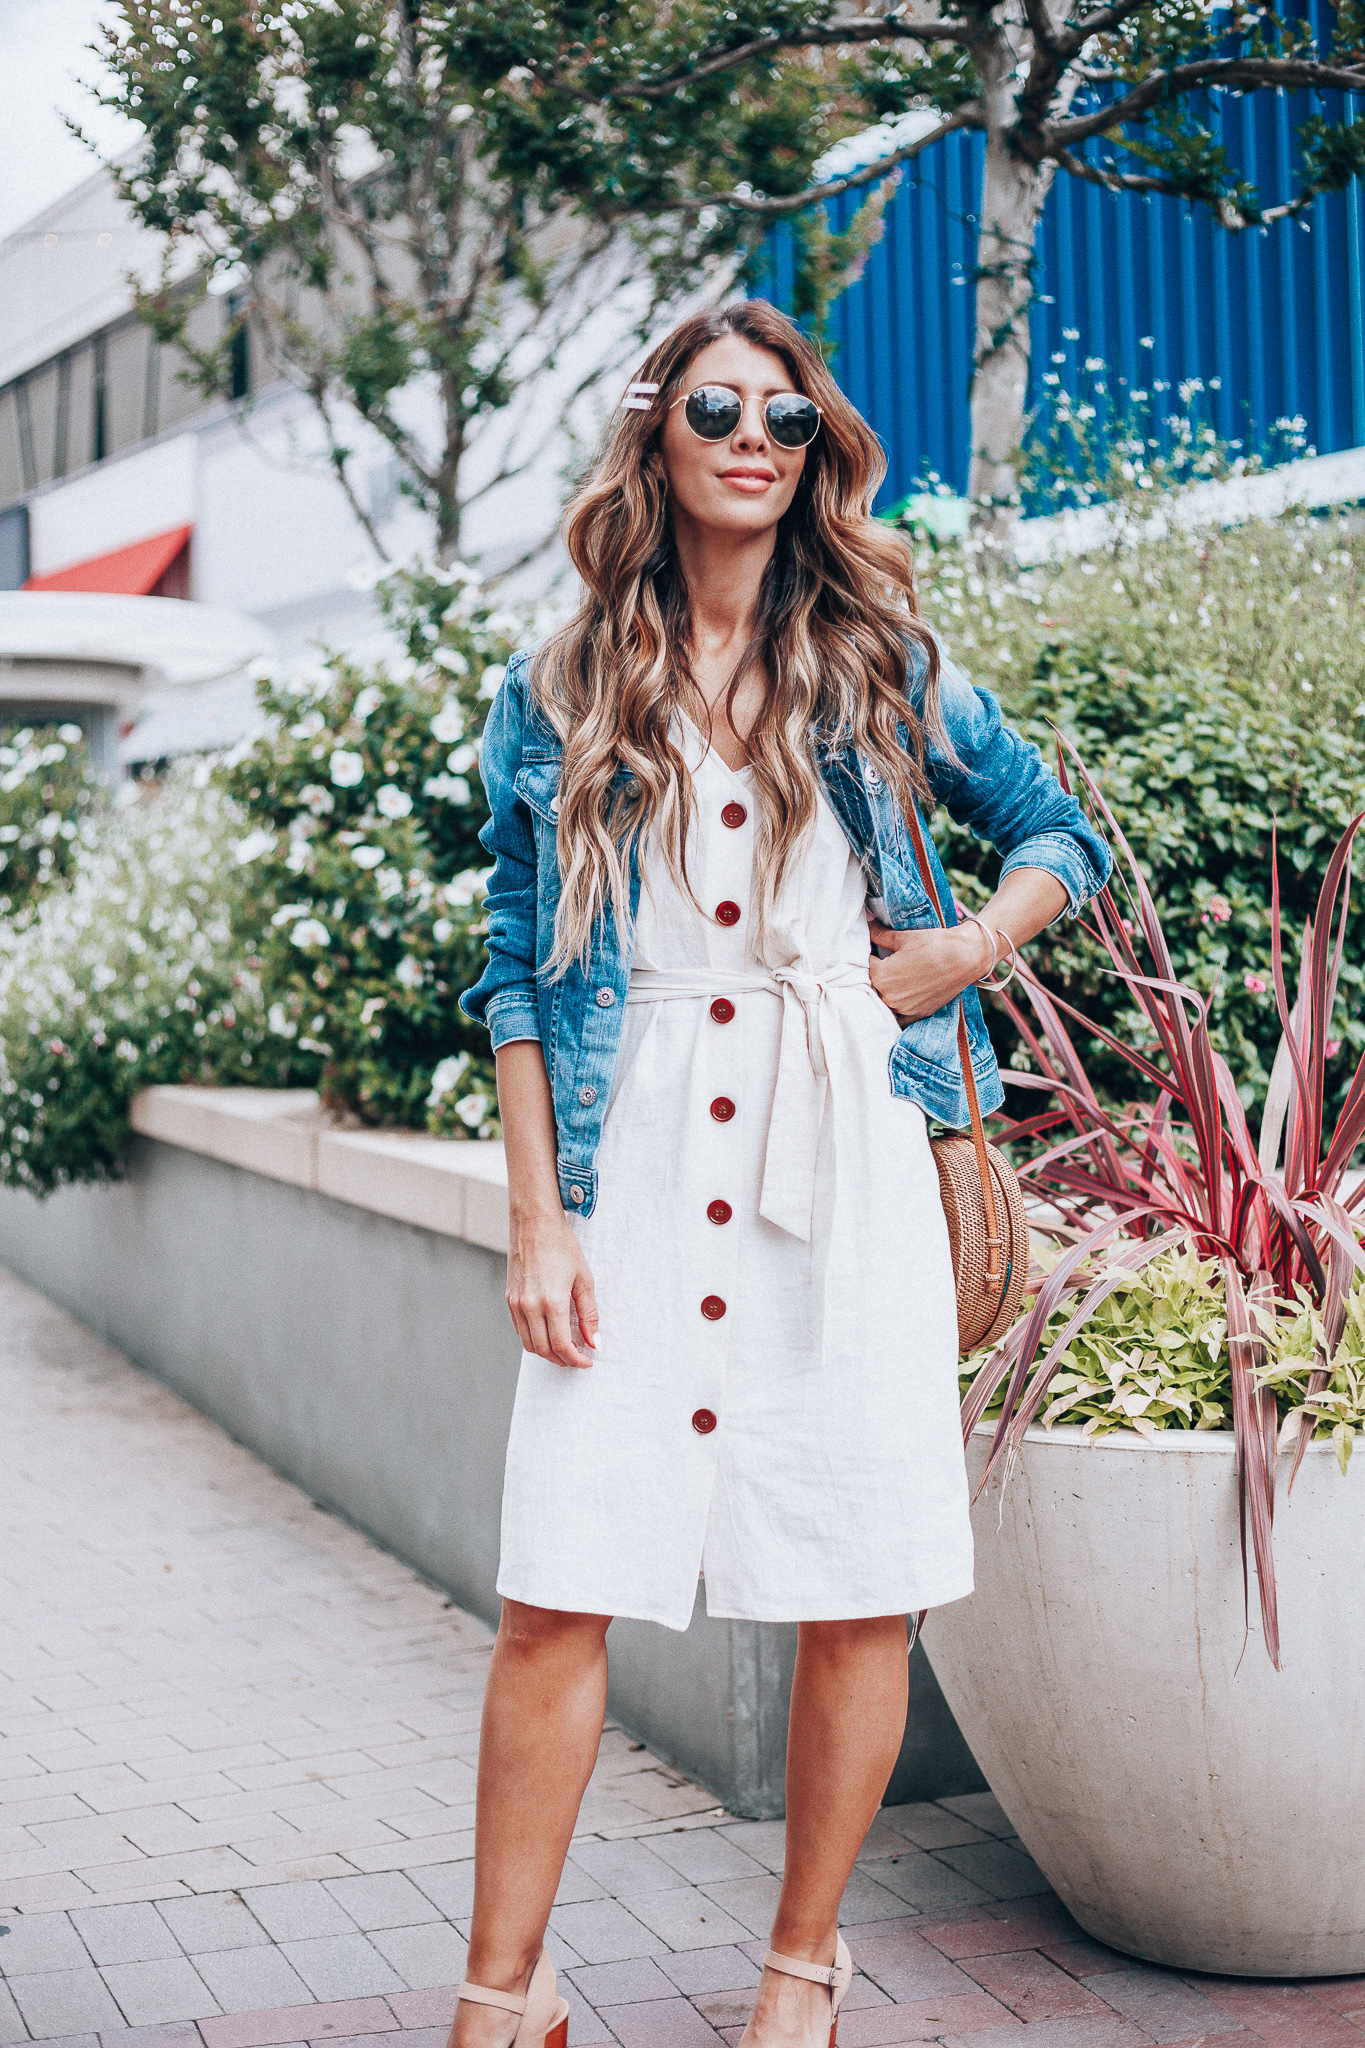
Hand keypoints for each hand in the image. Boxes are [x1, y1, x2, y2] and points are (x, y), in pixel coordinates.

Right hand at [506, 1211, 599, 1368]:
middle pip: (544, 1350)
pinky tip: (548, 1333)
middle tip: (577, 1358)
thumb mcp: (584, 1280)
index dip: (575, 1360)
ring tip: (564, 1348)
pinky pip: (520, 1330)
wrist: (534, 1222)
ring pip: (529, 1344)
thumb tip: (594, 1342)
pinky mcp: (509, 1298)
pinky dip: (534, 1339)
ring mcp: (516, 1303)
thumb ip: (589, 1314)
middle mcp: (530, 1306)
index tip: (587, 1361)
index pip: (561, 1345)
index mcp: (551, 1301)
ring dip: (547, 1352)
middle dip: (562, 1360)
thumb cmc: (561, 1245)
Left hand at [867, 916, 992, 1024]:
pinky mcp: (918, 1014)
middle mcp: (889, 996)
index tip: (875, 952)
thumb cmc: (934, 944)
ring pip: (885, 1003)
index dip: (869, 958)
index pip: (864, 967)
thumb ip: (880, 935)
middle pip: (873, 987)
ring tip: (896, 980)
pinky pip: (900, 1018)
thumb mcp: (903, 937)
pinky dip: (898, 1010)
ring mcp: (904, 1008)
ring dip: (886, 993)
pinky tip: (901, 1000)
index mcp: (881, 977)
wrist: (965, 957)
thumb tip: (867, 923)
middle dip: (876, 976)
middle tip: (886, 965)